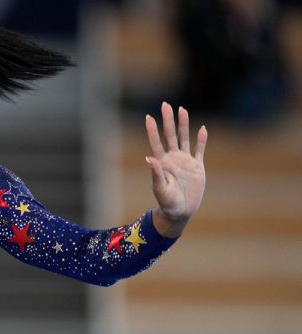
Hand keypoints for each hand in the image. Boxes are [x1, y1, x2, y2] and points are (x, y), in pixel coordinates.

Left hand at [145, 103, 206, 237]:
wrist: (180, 212)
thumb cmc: (167, 202)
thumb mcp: (160, 189)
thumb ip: (156, 174)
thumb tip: (150, 158)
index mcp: (162, 163)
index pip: (156, 142)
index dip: (152, 130)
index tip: (148, 117)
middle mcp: (173, 159)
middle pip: (170, 135)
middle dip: (168, 120)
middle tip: (165, 105)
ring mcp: (185, 161)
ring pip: (184, 138)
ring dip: (184, 125)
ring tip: (182, 110)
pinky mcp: (197, 167)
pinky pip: (200, 151)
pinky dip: (201, 140)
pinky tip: (202, 129)